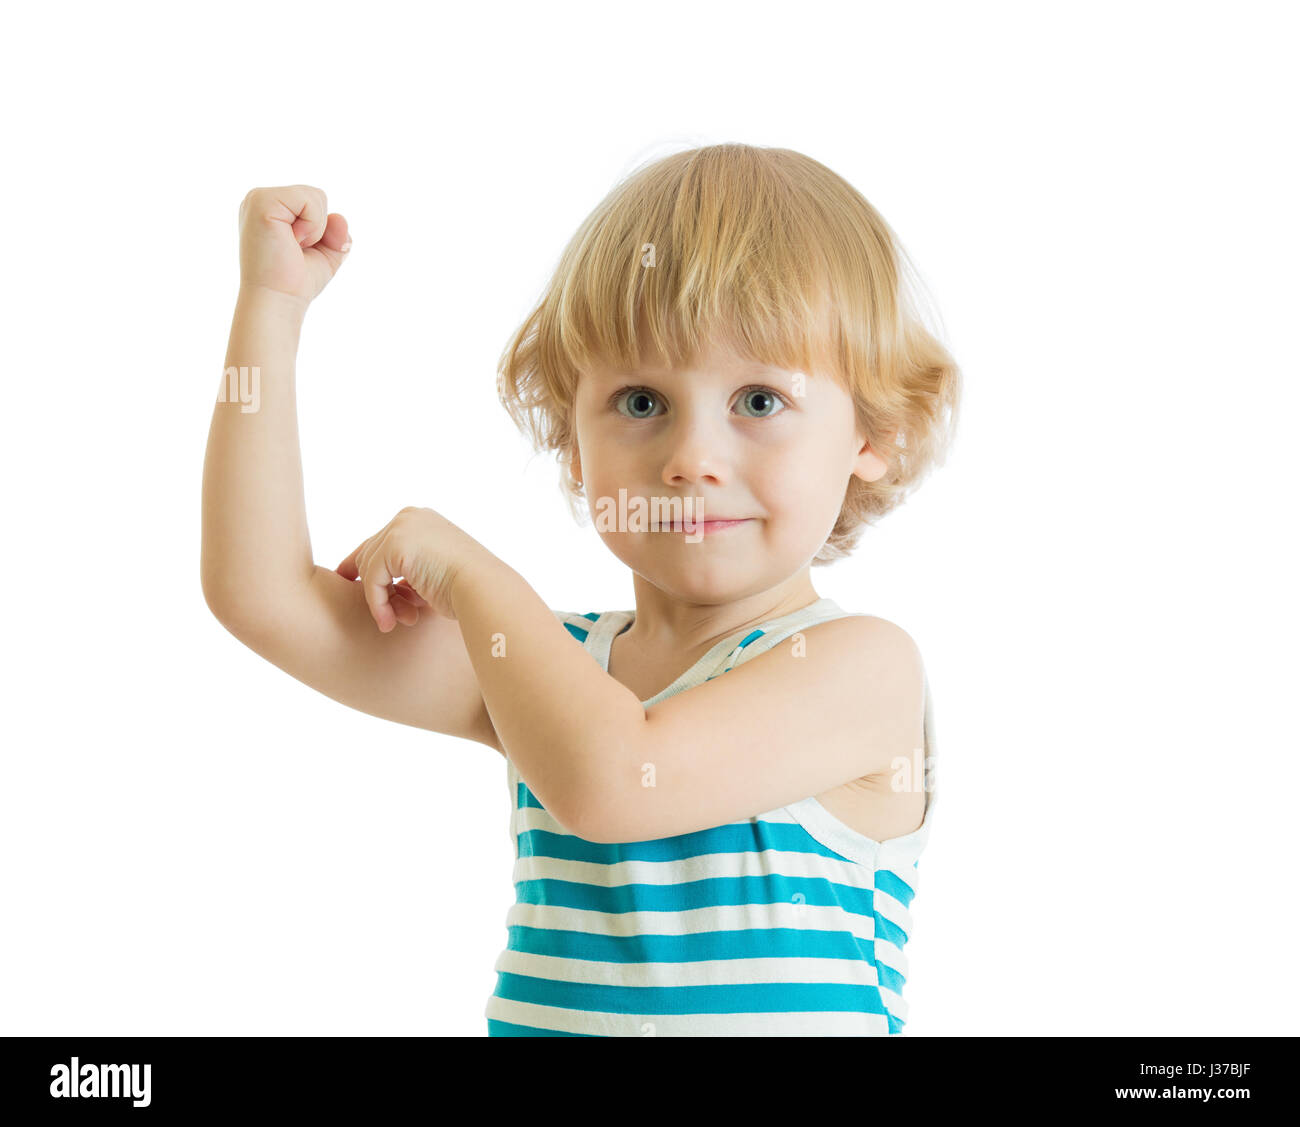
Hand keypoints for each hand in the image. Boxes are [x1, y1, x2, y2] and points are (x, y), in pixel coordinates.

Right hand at [237, 185, 351, 306]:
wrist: (279, 300)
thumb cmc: (295, 281)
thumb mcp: (325, 253)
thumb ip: (337, 232)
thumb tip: (338, 217)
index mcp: (270, 207)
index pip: (313, 200)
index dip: (320, 228)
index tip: (298, 249)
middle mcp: (259, 198)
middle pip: (316, 195)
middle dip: (319, 228)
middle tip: (295, 249)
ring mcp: (258, 198)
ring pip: (315, 196)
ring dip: (315, 228)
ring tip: (291, 245)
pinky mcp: (261, 202)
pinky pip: (309, 199)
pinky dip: (311, 226)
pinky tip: (291, 241)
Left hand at [335, 507, 486, 630]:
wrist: (485, 589)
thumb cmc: (469, 588)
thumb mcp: (434, 572)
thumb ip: (409, 570)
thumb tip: (385, 585)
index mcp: (420, 519)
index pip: (382, 542)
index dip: (367, 566)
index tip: (350, 582)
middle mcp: (409, 517)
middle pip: (371, 554)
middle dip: (379, 590)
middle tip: (393, 618)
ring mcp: (401, 528)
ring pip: (369, 568)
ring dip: (380, 600)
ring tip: (395, 622)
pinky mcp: (395, 546)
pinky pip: (372, 579)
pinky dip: (377, 604)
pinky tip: (388, 623)